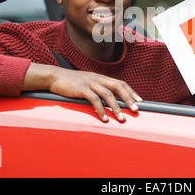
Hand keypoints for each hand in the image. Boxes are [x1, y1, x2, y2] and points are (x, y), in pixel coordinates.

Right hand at [23, 63, 142, 121]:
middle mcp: (98, 78)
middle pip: (118, 87)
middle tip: (136, 110)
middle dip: (129, 99)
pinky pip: (94, 100)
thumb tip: (107, 100)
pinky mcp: (81, 89)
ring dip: (116, 107)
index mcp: (101, 77)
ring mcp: (90, 83)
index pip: (120, 83)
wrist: (54, 76)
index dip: (131, 91)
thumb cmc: (71, 82)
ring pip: (108, 95)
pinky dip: (100, 110)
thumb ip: (97, 88)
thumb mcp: (87, 83)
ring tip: (122, 119)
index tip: (139, 101)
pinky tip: (104, 119)